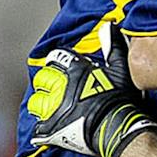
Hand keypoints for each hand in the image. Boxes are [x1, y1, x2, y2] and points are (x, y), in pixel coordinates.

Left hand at [26, 36, 156, 156]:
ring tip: (48, 108)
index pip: (57, 58)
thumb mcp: (120, 69)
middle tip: (54, 88)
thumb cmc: (119, 98)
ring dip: (41, 104)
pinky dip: (42, 130)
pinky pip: (39, 129)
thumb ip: (112, 47)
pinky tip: (47, 130)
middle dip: (47, 83)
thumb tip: (109, 26)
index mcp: (74, 70)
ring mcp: (54, 108)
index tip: (61, 68)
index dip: (58, 62)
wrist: (116, 126)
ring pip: (36, 103)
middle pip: (42, 79)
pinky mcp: (52, 128)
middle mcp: (59, 86)